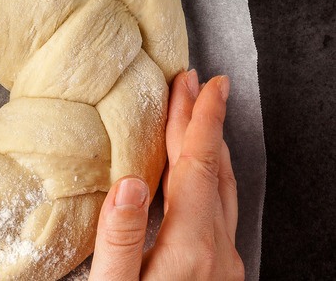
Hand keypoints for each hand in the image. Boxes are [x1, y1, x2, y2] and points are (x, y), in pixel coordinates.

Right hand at [88, 71, 243, 279]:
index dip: (201, 120)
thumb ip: (120, 239)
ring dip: (210, 149)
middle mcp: (217, 250)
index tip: (207, 84)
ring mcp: (223, 263)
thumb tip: (128, 185)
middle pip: (214, 171)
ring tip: (198, 120)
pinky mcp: (220, 275)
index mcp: (190, 245)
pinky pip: (220, 211)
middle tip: (193, 85)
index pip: (198, 167)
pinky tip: (196, 179)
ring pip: (223, 191)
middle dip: (203, 122)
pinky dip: (209, 179)